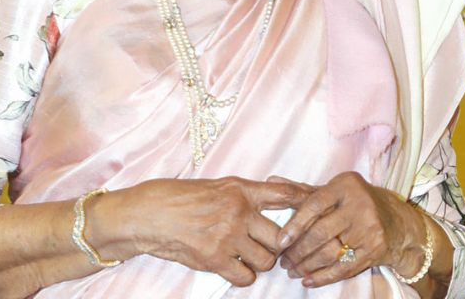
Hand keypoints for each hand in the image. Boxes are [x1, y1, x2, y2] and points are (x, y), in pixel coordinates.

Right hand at [105, 177, 309, 286]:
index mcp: (241, 189)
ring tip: (246, 257)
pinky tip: (232, 268)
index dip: (306, 203)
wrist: (148, 214)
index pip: (286, 194)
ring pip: (267, 260)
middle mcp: (239, 210)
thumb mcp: (216, 186)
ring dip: (260, 263)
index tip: (316, 210)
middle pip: (282, 236)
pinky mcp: (215, 258)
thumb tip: (273, 201)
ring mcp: (228, 235)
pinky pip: (246, 277)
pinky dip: (243, 277)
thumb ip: (244, 194)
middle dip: (279, 246)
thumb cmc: (178, 198)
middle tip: (269, 247)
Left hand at [275, 171, 424, 287]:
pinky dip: (324, 277)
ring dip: (307, 265)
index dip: (295, 224)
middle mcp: (359, 204)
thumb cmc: (357, 202)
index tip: (280, 241)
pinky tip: (309, 280)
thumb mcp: (334, 190)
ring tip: (292, 271)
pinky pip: (344, 267)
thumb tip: (271, 181)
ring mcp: (369, 228)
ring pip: (331, 252)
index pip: (314, 204)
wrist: (398, 221)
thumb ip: (303, 190)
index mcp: (345, 185)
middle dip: (298, 250)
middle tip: (283, 261)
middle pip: (321, 232)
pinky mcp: (376, 249)